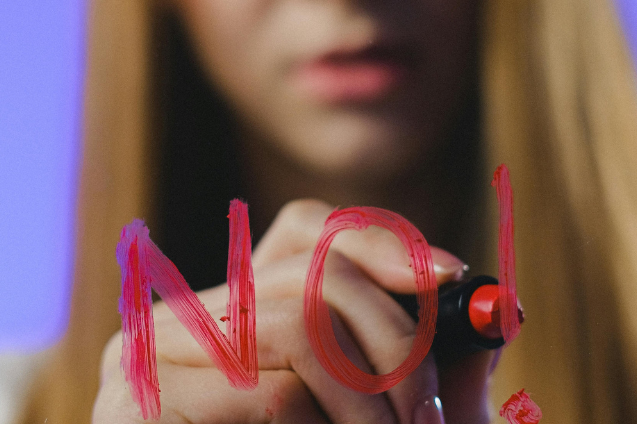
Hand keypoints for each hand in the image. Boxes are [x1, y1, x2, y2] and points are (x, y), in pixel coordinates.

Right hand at [93, 200, 494, 423]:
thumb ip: (432, 379)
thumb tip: (492, 314)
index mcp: (235, 312)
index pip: (306, 231)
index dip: (382, 242)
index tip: (446, 276)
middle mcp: (187, 317)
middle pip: (317, 273)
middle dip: (398, 345)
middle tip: (429, 418)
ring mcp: (151, 352)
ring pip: (301, 326)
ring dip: (370, 401)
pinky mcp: (143, 402)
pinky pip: (274, 395)